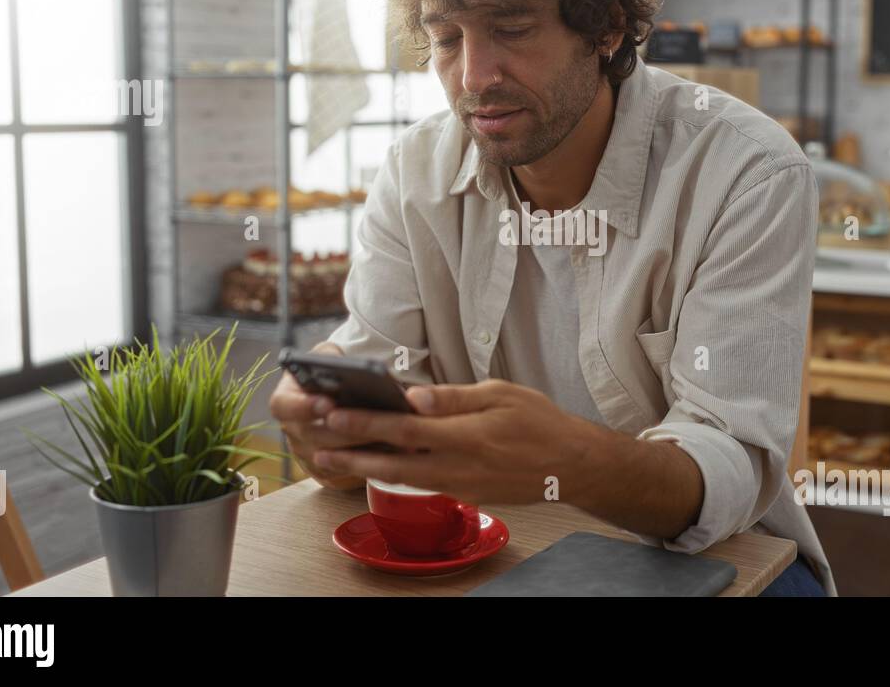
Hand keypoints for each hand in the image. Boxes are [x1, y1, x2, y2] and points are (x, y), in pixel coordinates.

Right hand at [267, 343, 385, 488]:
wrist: (336, 392)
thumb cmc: (333, 372)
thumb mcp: (330, 357)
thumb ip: (333, 360)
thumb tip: (348, 369)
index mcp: (287, 398)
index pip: (282, 406)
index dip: (303, 406)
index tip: (328, 403)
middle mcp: (292, 428)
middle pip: (312, 436)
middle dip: (343, 430)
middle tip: (370, 423)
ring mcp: (307, 452)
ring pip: (330, 458)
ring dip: (360, 449)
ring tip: (389, 436)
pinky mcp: (325, 470)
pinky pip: (343, 473)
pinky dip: (366, 463)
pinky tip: (391, 449)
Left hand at [310, 379, 603, 504]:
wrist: (571, 465)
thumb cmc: (540, 422)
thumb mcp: (502, 394)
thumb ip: (455, 398)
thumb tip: (415, 398)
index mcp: (467, 434)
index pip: (405, 428)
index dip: (367, 422)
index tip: (335, 414)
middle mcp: (459, 465)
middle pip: (395, 460)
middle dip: (353, 452)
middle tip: (319, 445)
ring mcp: (461, 484)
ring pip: (403, 477)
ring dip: (367, 467)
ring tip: (335, 458)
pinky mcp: (466, 494)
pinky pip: (423, 484)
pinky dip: (395, 475)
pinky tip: (376, 465)